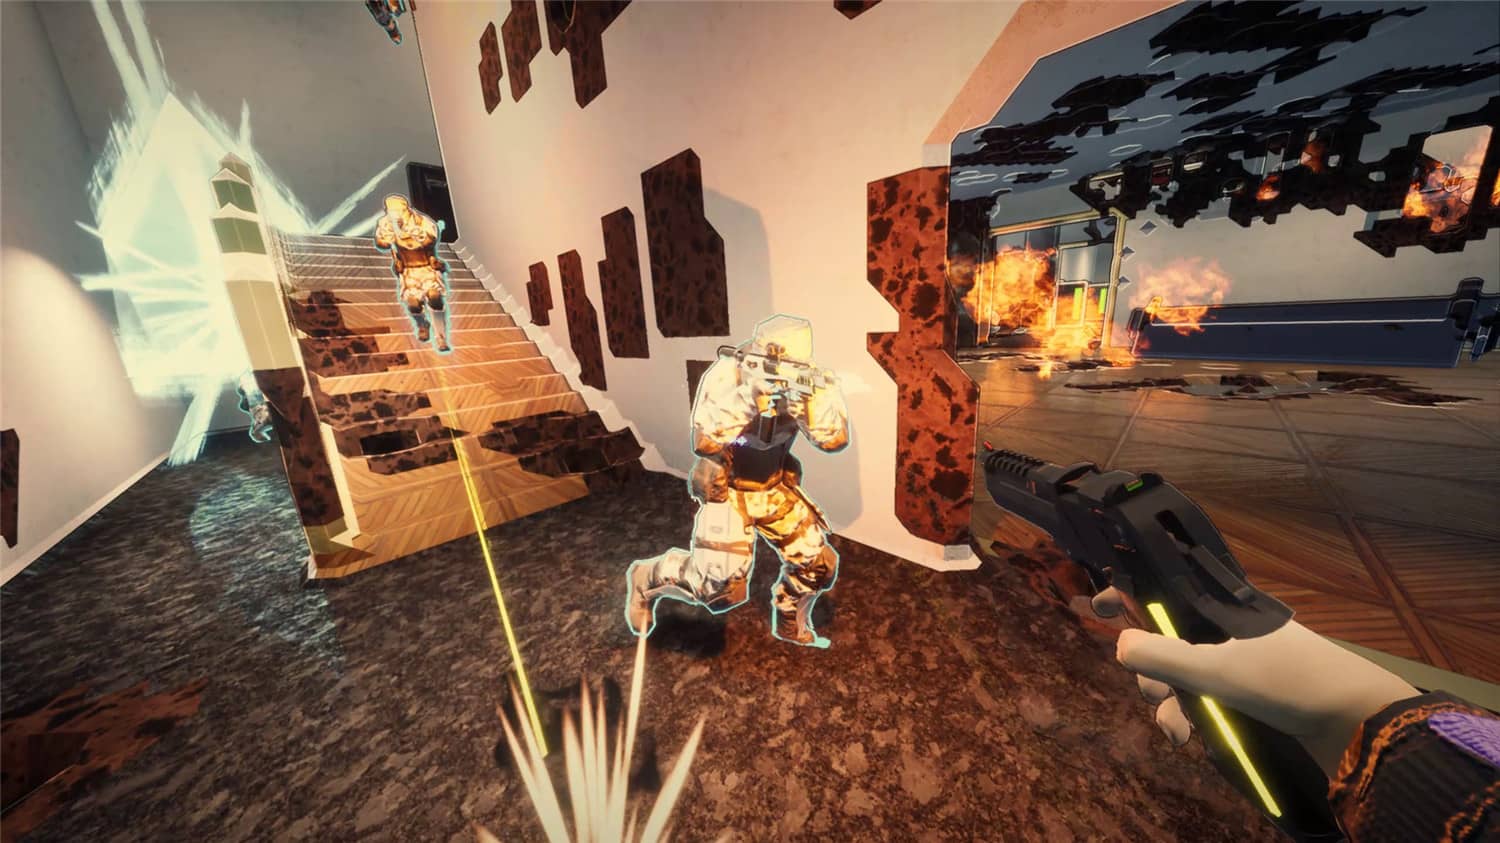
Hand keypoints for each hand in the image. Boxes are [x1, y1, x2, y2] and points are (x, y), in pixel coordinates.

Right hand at [1092, 587, 1419, 775]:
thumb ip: (1161, 656)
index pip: (1164, 589)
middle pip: (1165, 642)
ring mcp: (1238, 667)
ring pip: (1181, 679)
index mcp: (1221, 608)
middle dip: (1149, 671)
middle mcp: (1225, 632)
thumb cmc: (1287, 681)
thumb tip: (1118, 645)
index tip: (1098, 606)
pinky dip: (1192, 721)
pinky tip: (1193, 741)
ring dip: (1169, 706)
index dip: (1128, 595)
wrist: (1356, 724)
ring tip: (1179, 732)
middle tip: (1153, 693)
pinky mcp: (1247, 700)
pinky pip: (1203, 703)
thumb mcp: (1217, 669)